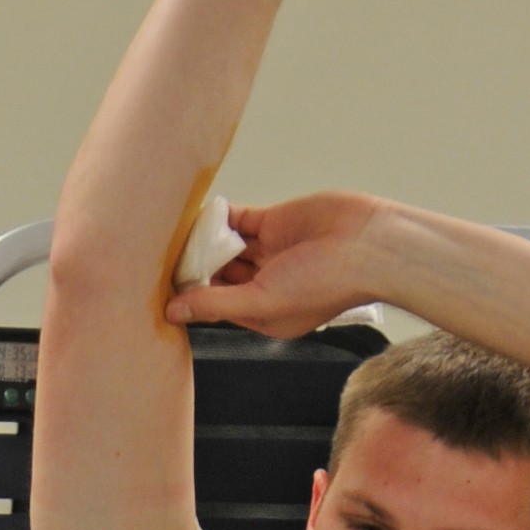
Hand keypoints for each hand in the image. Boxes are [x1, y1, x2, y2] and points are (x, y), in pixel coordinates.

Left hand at [165, 191, 389, 341]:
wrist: (371, 244)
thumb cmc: (324, 284)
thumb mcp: (262, 302)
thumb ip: (215, 305)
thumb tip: (172, 312)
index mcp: (262, 314)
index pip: (216, 306)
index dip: (191, 297)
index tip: (160, 289)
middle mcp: (264, 284)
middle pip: (217, 276)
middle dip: (193, 269)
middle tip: (158, 261)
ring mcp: (269, 252)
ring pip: (224, 247)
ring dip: (202, 242)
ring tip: (170, 238)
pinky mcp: (275, 222)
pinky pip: (239, 220)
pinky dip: (219, 217)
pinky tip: (196, 215)